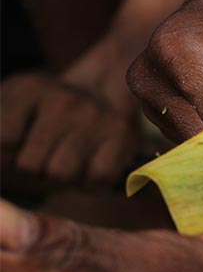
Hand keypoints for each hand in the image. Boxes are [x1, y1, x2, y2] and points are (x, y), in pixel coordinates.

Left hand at [1, 72, 139, 187]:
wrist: (103, 91)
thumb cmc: (46, 109)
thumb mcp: (13, 104)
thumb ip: (0, 131)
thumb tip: (2, 161)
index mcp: (28, 89)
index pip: (3, 140)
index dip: (3, 158)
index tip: (11, 154)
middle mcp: (64, 100)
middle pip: (30, 165)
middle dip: (30, 172)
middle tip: (40, 161)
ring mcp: (96, 118)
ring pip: (61, 175)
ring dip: (58, 180)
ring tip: (61, 164)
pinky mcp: (122, 137)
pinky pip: (95, 181)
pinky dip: (88, 183)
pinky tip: (85, 168)